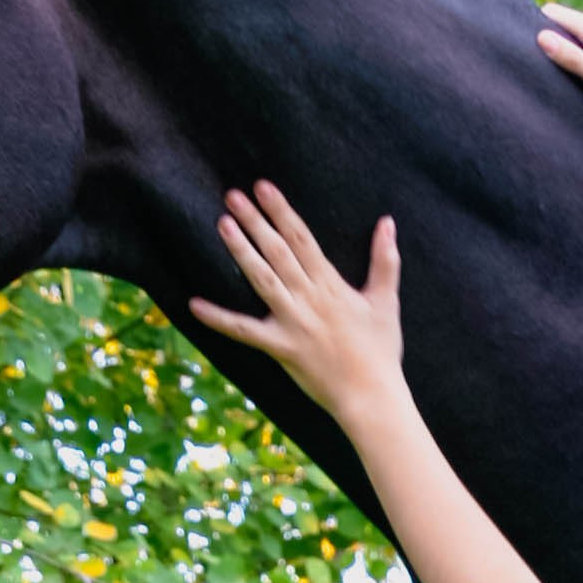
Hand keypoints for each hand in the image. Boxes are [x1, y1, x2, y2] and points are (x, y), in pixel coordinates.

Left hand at [189, 183, 406, 427]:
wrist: (371, 395)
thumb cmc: (380, 350)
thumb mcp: (385, 300)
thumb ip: (385, 259)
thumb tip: (388, 222)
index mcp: (330, 284)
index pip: (302, 238)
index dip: (281, 211)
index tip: (263, 187)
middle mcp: (309, 297)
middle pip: (278, 251)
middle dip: (255, 221)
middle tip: (233, 196)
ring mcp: (293, 322)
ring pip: (262, 279)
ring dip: (241, 251)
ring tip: (223, 225)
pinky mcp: (280, 348)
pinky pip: (244, 331)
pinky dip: (219, 319)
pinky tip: (194, 305)